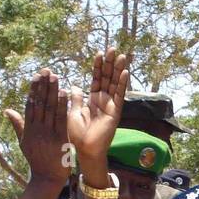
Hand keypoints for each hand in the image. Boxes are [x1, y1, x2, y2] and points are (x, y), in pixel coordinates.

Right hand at [5, 69, 68, 185]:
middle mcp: (36, 130)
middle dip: (43, 85)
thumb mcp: (24, 142)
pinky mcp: (59, 139)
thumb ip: (17, 125)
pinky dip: (62, 105)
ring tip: (55, 76)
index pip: (30, 105)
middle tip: (46, 70)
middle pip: (39, 103)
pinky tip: (64, 92)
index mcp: (28, 129)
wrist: (46, 178)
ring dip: (52, 91)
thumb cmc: (36, 160)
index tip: (36, 76)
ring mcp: (48, 134)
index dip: (33, 90)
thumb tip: (7, 110)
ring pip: (49, 108)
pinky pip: (61, 119)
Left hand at [67, 48, 128, 165]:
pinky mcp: (115, 112)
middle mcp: (103, 100)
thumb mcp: (73, 113)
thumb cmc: (77, 134)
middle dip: (110, 63)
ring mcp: (110, 105)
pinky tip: (125, 72)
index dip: (98, 66)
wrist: (85, 149)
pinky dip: (122, 84)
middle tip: (112, 48)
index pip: (96, 79)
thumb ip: (75, 99)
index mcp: (92, 99)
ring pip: (115, 84)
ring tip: (121, 55)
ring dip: (118, 70)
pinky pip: (119, 96)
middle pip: (107, 78)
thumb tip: (74, 85)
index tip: (99, 53)